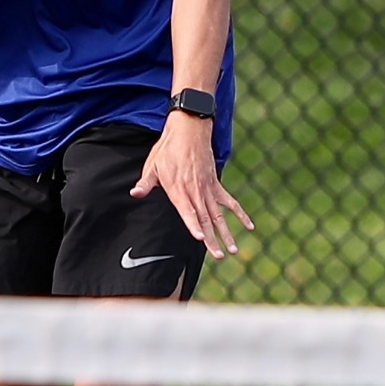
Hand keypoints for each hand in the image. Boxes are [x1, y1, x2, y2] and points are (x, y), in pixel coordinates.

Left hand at [130, 113, 253, 257]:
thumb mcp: (152, 165)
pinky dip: (240, 213)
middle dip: (212, 239)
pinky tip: (249, 226)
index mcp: (178, 188)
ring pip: (218, 215)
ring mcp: (208, 188)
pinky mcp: (215, 184)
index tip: (200, 238)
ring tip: (233, 250)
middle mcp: (195, 191)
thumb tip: (135, 193)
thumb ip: (145, 183)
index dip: (193, 225)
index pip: (187, 211)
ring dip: (226, 233)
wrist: (189, 129)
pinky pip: (230, 201)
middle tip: (220, 256)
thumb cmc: (168, 149)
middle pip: (205, 219)